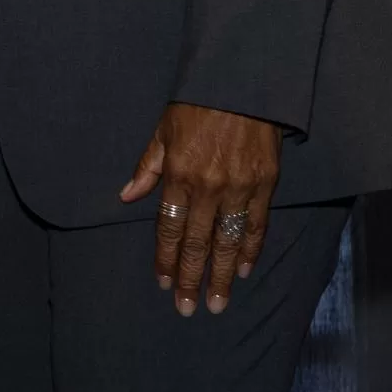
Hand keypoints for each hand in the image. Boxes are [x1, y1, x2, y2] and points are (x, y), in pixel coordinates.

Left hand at [118, 103, 281, 315]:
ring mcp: (240, 188)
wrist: (241, 83)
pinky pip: (257, 225)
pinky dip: (252, 250)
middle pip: (197, 243)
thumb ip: (147, 167)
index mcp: (179, 174)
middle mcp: (209, 187)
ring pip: (229, 242)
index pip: (169, 227)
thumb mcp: (162, 131)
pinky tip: (246, 270)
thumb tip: (125, 197)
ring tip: (218, 303)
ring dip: (223, 275)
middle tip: (187, 309)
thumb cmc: (196, 106)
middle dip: (191, 278)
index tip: (162, 283)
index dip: (165, 258)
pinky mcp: (266, 184)